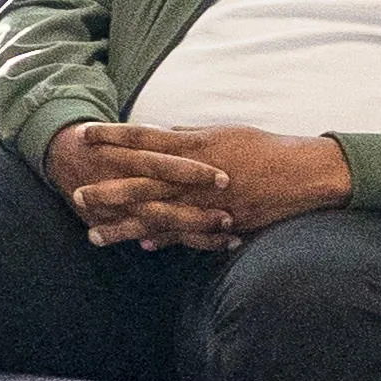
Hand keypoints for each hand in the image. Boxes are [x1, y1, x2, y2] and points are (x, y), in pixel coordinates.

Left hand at [51, 121, 352, 251]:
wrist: (305, 172)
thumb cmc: (262, 148)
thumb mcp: (220, 133)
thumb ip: (185, 137)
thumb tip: (155, 134)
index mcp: (195, 145)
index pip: (144, 138)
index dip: (113, 136)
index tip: (84, 134)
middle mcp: (198, 173)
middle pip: (143, 181)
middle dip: (108, 190)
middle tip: (75, 195)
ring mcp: (209, 200)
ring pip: (160, 214)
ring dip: (126, 226)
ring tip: (95, 234)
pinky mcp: (224, 220)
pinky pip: (189, 233)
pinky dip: (167, 239)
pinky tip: (145, 246)